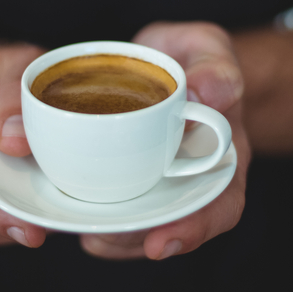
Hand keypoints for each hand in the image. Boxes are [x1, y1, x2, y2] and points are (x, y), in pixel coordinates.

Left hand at [79, 22, 250, 260]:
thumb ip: (216, 65)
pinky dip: (94, 215)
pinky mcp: (130, 178)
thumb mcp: (210, 49)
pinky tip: (70, 218)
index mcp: (222, 156)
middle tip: (99, 238)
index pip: (221, 204)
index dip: (195, 228)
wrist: (172, 64)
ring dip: (112, 237)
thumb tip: (208, 92)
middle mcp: (193, 180)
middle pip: (172, 224)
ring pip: (141, 224)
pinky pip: (116, 206)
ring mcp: (161, 184)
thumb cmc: (195, 59)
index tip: (159, 242)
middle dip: (136, 240)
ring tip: (83, 232)